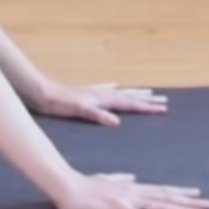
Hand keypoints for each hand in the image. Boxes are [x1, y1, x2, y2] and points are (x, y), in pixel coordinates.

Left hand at [32, 81, 169, 126]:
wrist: (44, 94)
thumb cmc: (61, 104)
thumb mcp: (80, 111)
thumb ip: (98, 116)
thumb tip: (117, 122)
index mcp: (104, 99)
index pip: (131, 103)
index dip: (147, 106)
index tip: (164, 108)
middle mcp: (103, 94)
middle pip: (130, 96)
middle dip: (147, 100)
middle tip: (164, 101)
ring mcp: (96, 93)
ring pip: (121, 93)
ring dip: (136, 93)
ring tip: (148, 92)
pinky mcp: (87, 94)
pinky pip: (107, 90)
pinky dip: (115, 89)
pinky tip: (116, 86)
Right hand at [50, 171, 208, 208]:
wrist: (68, 186)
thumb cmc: (84, 184)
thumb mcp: (106, 179)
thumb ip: (120, 178)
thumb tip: (132, 176)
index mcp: (132, 187)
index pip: (162, 191)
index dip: (181, 193)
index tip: (198, 194)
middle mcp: (134, 192)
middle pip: (167, 198)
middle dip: (189, 202)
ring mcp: (127, 200)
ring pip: (160, 206)